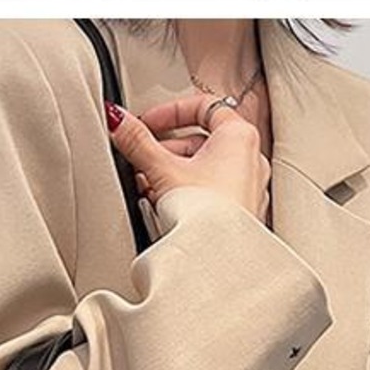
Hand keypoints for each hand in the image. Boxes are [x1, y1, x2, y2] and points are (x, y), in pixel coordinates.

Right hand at [108, 94, 270, 226]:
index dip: (170, 112)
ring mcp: (249, 188)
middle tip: (142, 160)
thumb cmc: (207, 215)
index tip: (147, 123)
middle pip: (200, 141)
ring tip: (148, 188)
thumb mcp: (161, 170)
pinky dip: (187, 194)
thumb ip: (137, 140)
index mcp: (239, 136)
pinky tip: (164, 209)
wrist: (221, 263)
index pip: (203, 106)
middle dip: (165, 151)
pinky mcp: (241, 214)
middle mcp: (251, 159)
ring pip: (205, 169)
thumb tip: (118, 119)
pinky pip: (211, 193)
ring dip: (172, 174)